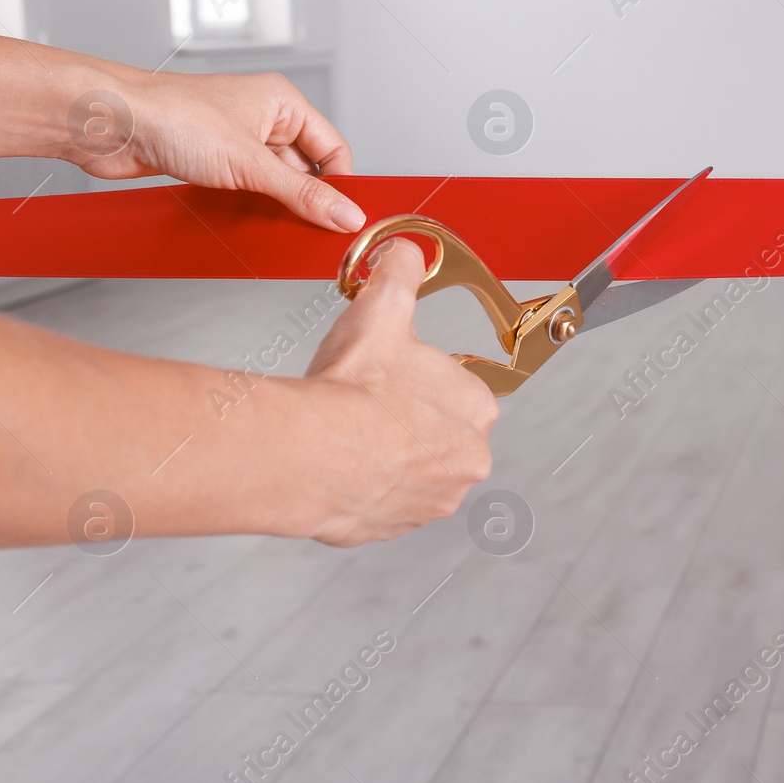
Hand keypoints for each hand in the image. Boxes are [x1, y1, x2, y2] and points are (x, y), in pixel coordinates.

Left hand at [70, 69, 367, 232]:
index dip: (340, 184)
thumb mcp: (251, 163)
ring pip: (273, 184)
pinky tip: (246, 225)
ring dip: (273, 208)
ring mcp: (235, 142)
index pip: (333, 149)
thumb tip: (345, 215)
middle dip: (305, 201)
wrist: (108, 123)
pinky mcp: (211, 163)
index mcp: (282, 103)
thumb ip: (303, 194)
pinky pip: (244, 192)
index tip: (341, 218)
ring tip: (273, 228)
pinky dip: (248, 210)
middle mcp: (262, 119)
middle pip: (304, 170)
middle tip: (310, 231)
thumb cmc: (171, 115)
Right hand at [297, 239, 498, 545]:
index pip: (457, 389)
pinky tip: (339, 462)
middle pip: (436, 431)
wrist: (306, 455)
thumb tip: (404, 254)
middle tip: (366, 402)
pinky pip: (380, 501)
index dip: (417, 377)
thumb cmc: (350, 390)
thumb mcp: (381, 309)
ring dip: (385, 454)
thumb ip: (400, 273)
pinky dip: (361, 485)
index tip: (391, 374)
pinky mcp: (391, 528)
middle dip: (404, 418)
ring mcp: (430, 502)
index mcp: (477, 411)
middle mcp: (466, 464)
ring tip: (349, 430)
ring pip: (410, 469)